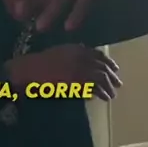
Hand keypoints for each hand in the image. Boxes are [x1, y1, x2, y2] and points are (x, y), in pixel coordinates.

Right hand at [6, 44, 121, 101]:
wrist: (29, 70)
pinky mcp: (76, 82)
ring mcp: (78, 69)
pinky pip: (93, 87)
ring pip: (101, 77)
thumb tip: (86, 60)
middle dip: (112, 76)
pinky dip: (99, 92)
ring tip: (112, 95)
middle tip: (118, 85)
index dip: (109, 62)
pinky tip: (102, 98)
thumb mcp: (59, 53)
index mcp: (76, 49)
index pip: (98, 54)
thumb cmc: (40, 63)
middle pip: (102, 66)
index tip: (115, 69)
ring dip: (108, 87)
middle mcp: (80, 57)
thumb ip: (74, 54)